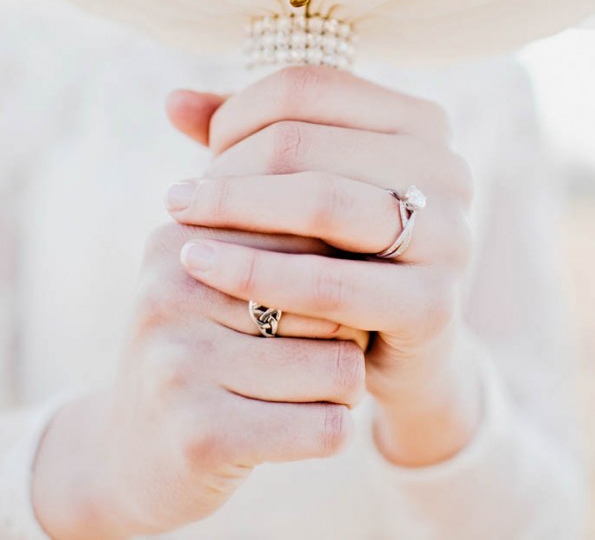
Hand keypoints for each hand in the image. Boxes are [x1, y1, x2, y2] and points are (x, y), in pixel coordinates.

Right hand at [32, 223, 365, 539]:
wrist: (125, 456)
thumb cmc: (199, 356)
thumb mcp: (212, 285)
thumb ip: (275, 248)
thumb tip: (369, 246)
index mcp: (180, 242)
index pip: (312, 237)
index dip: (338, 275)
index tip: (320, 303)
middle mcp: (172, 293)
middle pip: (333, 301)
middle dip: (347, 332)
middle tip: (314, 355)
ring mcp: (181, 364)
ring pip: (341, 366)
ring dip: (343, 389)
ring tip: (305, 394)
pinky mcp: (203, 435)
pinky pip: (327, 427)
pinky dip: (334, 432)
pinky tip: (299, 431)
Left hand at [166, 67, 482, 466]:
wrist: (394, 350)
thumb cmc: (339, 252)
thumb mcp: (300, 186)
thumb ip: (246, 139)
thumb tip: (173, 100)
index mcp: (418, 122)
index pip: (307, 87)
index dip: (239, 115)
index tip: (204, 153)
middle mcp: (446, 168)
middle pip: (304, 140)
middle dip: (227, 169)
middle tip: (179, 198)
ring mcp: (450, 235)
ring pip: (319, 201)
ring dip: (233, 209)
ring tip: (179, 222)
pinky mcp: (434, 304)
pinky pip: (328, 282)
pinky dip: (254, 272)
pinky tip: (201, 266)